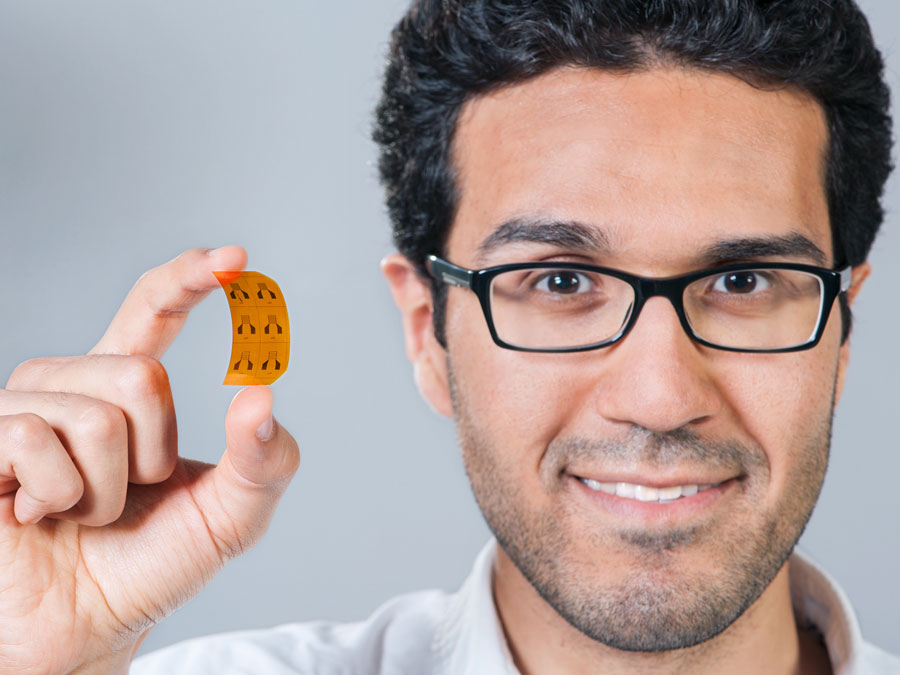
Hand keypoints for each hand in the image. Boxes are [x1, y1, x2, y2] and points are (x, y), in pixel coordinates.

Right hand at [0, 247, 299, 673]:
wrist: (86, 629)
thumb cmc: (153, 564)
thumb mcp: (231, 516)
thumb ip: (263, 461)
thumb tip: (262, 396)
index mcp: (128, 388)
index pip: (152, 309)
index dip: (187, 278)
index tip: (234, 259)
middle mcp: (71, 385)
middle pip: (139, 374)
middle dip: (151, 454)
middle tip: (126, 494)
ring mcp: (22, 409)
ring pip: (95, 414)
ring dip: (106, 487)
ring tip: (81, 510)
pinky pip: (36, 440)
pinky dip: (59, 496)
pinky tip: (38, 515)